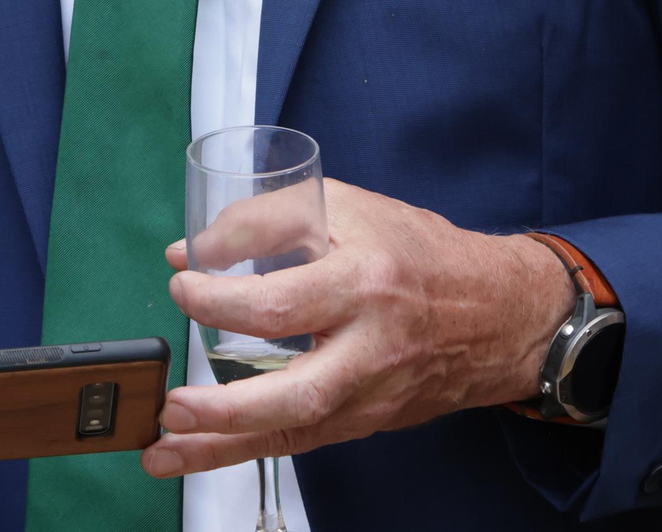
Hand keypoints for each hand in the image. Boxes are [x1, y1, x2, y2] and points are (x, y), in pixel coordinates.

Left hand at [143, 180, 573, 479]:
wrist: (498, 314)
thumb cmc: (415, 252)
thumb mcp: (346, 206)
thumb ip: (264, 220)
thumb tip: (189, 252)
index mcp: (366, 281)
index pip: (284, 300)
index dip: (222, 296)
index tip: (181, 280)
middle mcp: (371, 348)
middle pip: (299, 390)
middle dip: (229, 403)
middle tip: (174, 395)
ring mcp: (370, 394)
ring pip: (296, 430)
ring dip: (224, 444)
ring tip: (164, 445)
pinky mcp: (365, 420)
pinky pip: (298, 442)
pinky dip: (241, 451)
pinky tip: (192, 455)